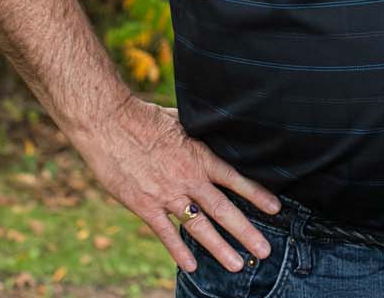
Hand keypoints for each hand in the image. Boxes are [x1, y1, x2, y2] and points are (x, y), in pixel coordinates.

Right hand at [69, 95, 281, 273]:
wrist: (108, 122)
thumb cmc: (144, 116)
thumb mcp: (182, 120)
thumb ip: (201, 132)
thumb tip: (220, 126)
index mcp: (200, 156)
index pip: (235, 179)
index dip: (256, 194)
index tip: (275, 209)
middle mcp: (188, 178)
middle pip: (223, 210)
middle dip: (246, 232)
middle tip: (264, 251)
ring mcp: (167, 194)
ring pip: (199, 226)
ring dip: (219, 247)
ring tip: (237, 265)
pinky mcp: (143, 205)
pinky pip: (165, 232)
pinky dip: (179, 250)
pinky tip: (192, 265)